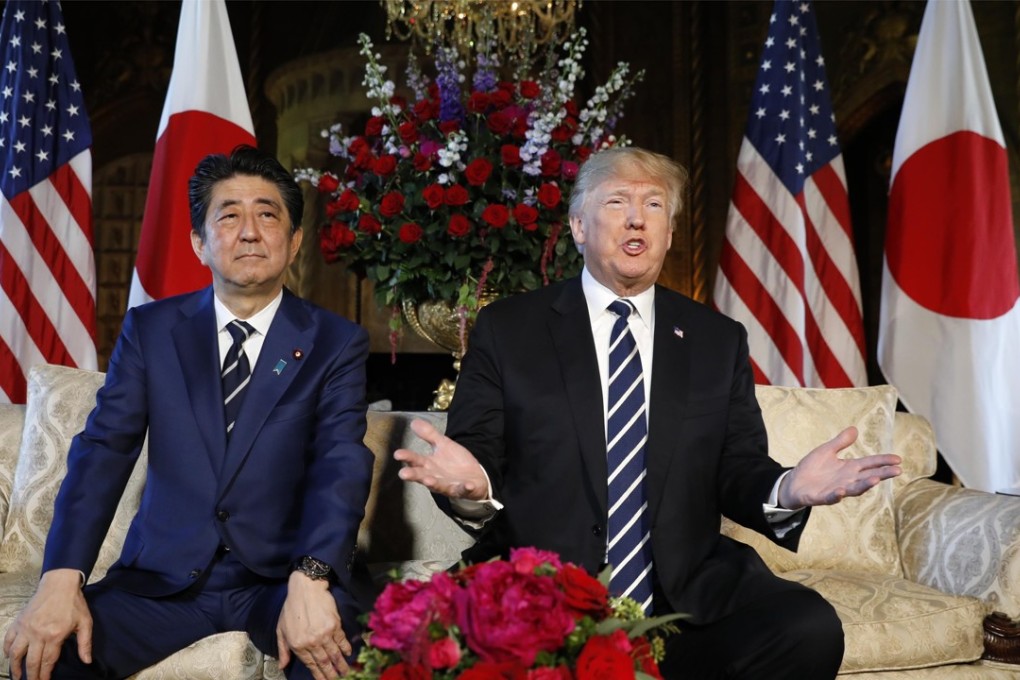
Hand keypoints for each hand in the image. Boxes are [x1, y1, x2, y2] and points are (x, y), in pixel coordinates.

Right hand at [3, 569, 92, 679]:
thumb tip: (87, 661)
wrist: (60, 584)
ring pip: (15, 653)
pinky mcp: (19, 622)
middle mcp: (37, 634)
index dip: (45, 675)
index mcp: (54, 635)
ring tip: (17, 676)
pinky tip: (9, 657)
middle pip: (31, 662)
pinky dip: (7, 650)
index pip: (47, 662)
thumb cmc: (74, 603)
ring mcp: (26, 628)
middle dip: (30, 676)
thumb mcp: (85, 622)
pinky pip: (8, 639)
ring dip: (15, 667)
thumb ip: (85, 643)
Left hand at [276, 572, 350, 678]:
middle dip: (331, 674)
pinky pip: (342, 640)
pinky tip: (348, 654)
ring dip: (341, 664)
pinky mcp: (335, 625)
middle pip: (324, 662)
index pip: (310, 664)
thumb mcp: (281, 629)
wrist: (306, 589)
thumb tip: (282, 666)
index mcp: (298, 645)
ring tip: (346, 672)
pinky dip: (346, 648)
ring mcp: (325, 634)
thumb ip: (283, 649)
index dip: (318, 674)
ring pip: (334, 653)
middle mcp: (312, 642)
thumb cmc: (291, 608)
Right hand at [393, 418, 488, 500]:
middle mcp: (435, 477)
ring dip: (433, 484)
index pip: (415, 460)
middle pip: (421, 476)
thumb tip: (413, 421)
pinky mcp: (463, 490)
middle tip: (403, 474)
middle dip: (413, 475)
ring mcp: (448, 485)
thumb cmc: (453, 462)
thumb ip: (429, 434)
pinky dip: (465, 488)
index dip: (406, 457)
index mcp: (429, 465)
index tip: (398, 454)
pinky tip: (468, 485)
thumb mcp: (442, 444)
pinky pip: (464, 490)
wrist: (473, 476)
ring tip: (428, 480)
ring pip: (439, 486)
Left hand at [779, 426, 901, 508]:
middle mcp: (847, 479)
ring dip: (864, 485)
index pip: (870, 463)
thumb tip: (854, 429)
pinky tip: (842, 491)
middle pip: (868, 476)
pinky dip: (837, 495)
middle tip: (897, 470)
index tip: (898, 459)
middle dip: (882, 473)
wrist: (794, 482)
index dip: (883, 461)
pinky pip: (832, 497)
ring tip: (875, 479)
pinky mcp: (823, 497)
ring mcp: (837, 489)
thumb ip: (841, 442)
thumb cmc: (812, 467)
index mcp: (849, 468)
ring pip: (854, 489)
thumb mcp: (827, 451)